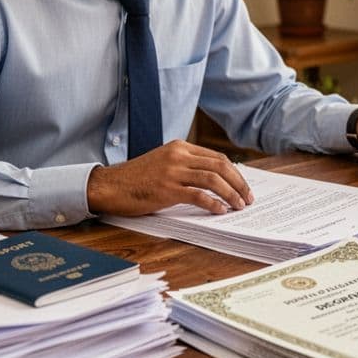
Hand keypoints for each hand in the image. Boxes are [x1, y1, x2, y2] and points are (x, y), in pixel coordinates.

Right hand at [86, 139, 252, 215]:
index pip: (217, 157)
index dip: (235, 173)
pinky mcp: (166, 189)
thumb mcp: (164, 163)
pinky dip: (213, 203)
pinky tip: (220, 211)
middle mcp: (178, 156)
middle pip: (220, 166)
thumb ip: (186, 167)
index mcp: (180, 147)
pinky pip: (198, 195)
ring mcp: (172, 171)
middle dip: (239, 183)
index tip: (244, 186)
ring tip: (239, 206)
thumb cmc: (136, 178)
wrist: (109, 185)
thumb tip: (215, 182)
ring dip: (231, 194)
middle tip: (248, 198)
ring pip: (213, 179)